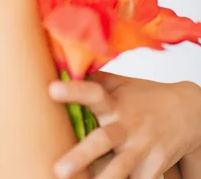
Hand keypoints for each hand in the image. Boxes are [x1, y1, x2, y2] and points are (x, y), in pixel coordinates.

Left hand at [48, 70, 200, 178]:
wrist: (188, 111)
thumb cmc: (145, 96)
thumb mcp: (121, 83)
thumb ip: (95, 80)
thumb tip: (65, 69)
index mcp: (115, 103)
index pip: (92, 93)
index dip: (73, 91)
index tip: (51, 89)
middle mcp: (127, 126)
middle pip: (103, 141)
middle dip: (81, 156)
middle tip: (58, 170)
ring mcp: (141, 149)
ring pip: (120, 170)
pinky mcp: (154, 167)